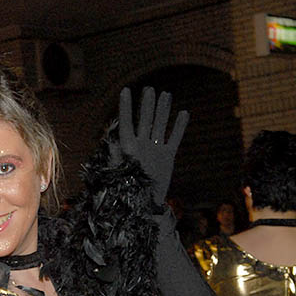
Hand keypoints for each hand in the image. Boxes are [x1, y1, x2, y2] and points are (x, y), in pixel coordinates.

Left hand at [113, 86, 189, 204]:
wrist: (144, 207)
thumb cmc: (128, 191)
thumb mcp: (120, 173)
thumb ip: (116, 157)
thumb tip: (112, 142)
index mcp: (128, 147)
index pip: (127, 122)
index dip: (126, 107)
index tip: (126, 90)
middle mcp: (142, 145)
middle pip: (145, 120)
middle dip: (147, 104)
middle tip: (149, 89)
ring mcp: (155, 149)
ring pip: (160, 125)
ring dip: (163, 110)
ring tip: (166, 94)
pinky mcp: (167, 156)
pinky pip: (174, 138)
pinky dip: (179, 127)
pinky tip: (183, 113)